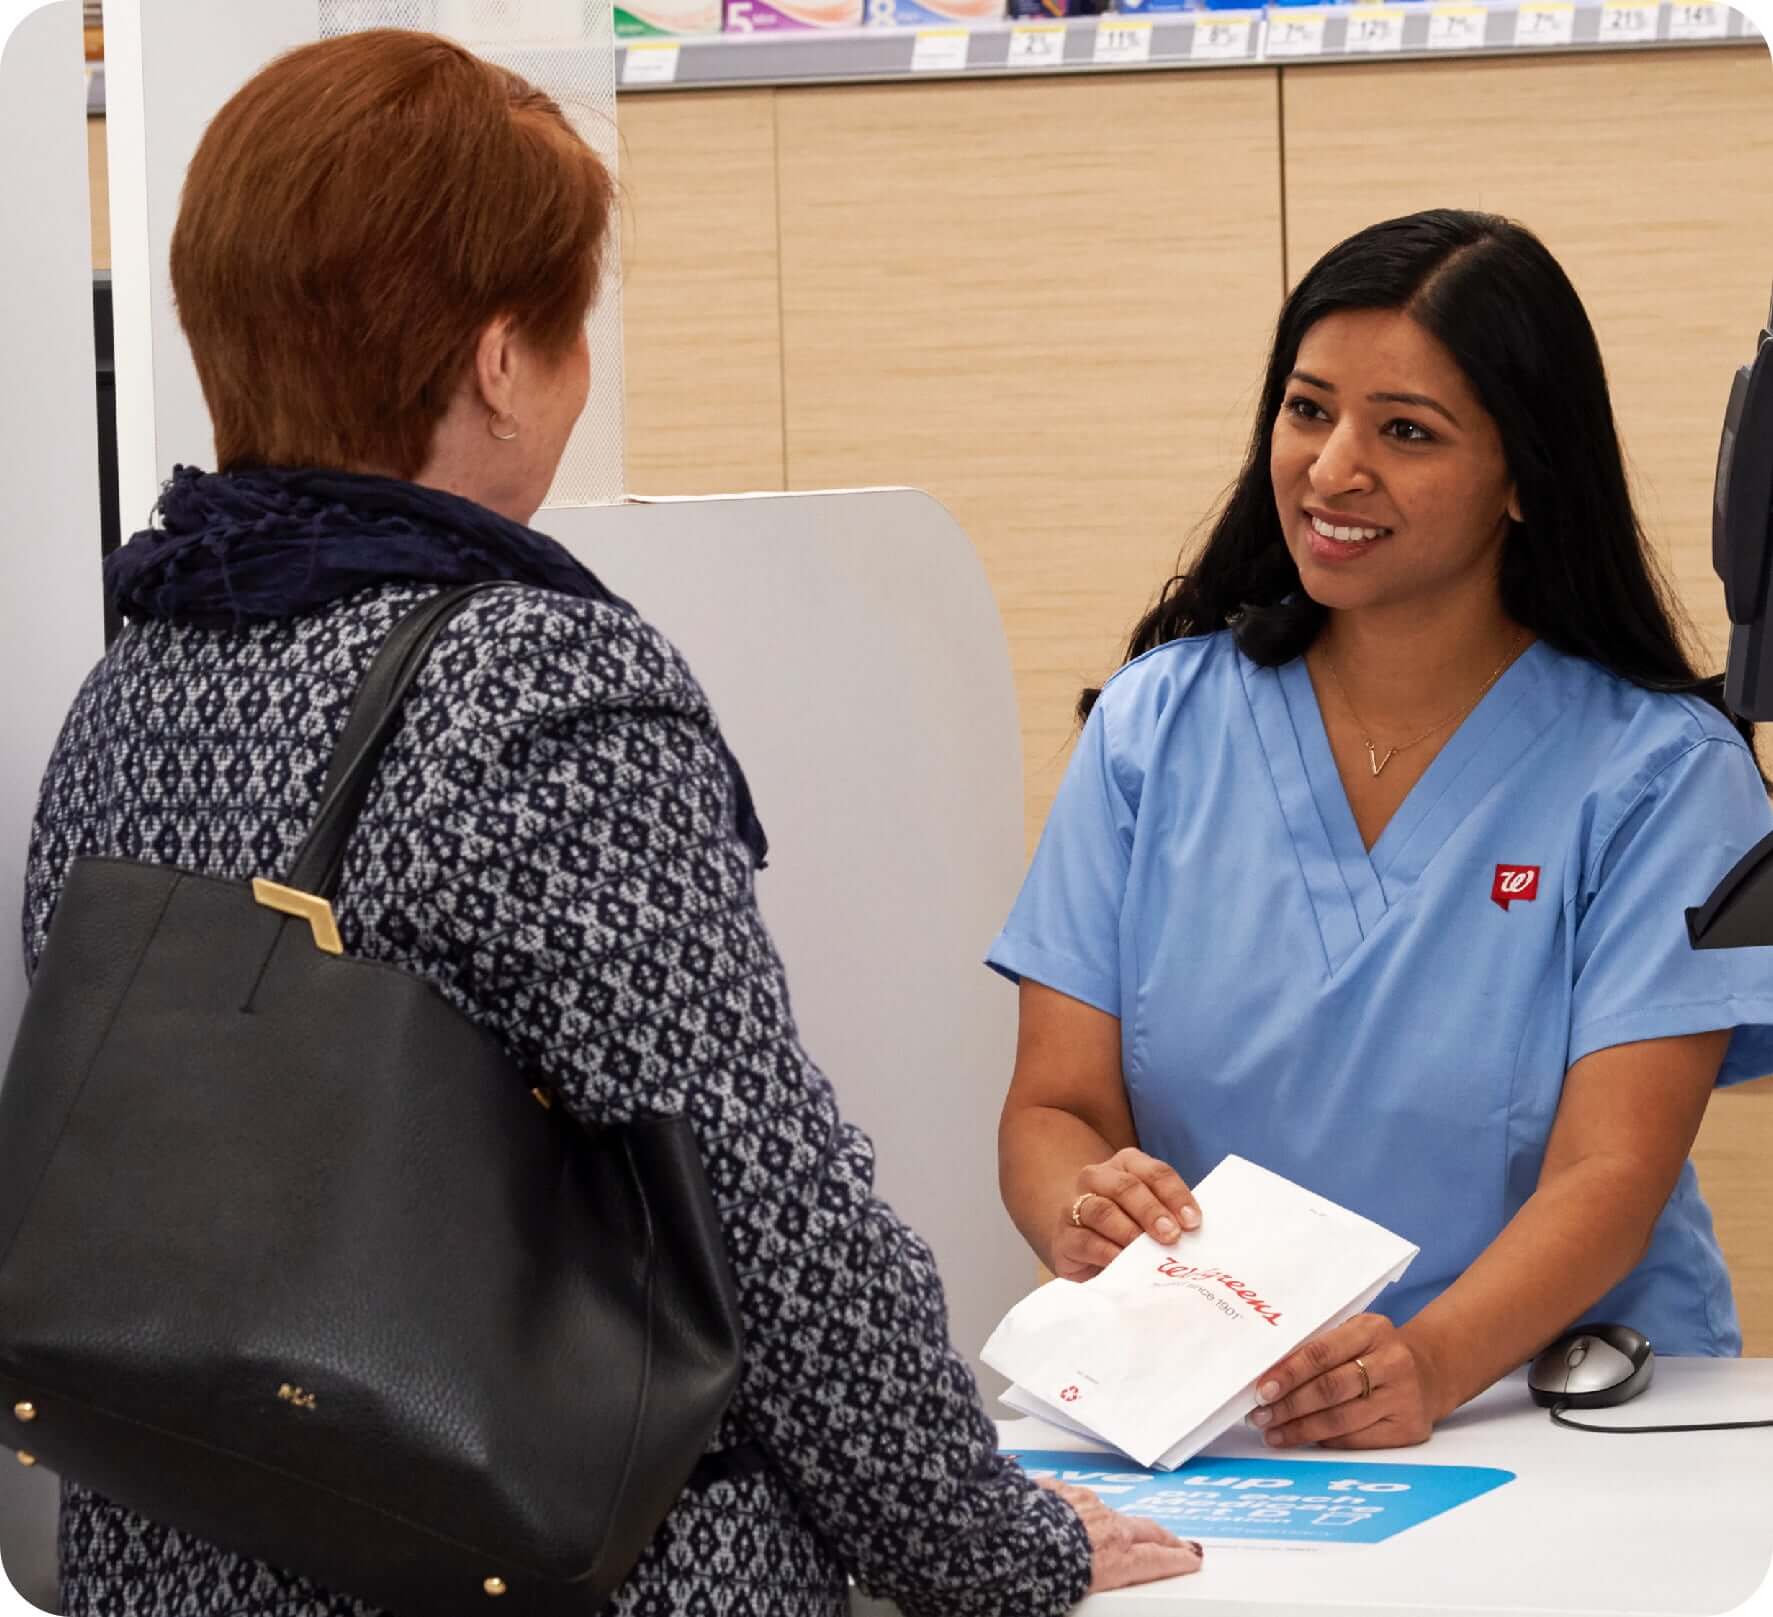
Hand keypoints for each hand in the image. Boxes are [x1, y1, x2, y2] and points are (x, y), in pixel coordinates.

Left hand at [1036, 1478, 1204, 1591]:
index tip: (1190, 1559)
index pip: (1157, 1560)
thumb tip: (1097, 1580)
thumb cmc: (1034, 1574)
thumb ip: (1098, 1581)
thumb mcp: (1077, 1594)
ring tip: (1121, 1534)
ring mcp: (1084, 1504)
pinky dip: (1081, 1510)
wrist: (1004, 1537)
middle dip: (1166, 1538)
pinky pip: (1076, 1501)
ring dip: (1118, 1524)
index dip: (1177, 1560)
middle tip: (1178, 1544)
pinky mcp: (1061, 1490)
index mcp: (1115, 1558)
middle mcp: (1107, 1527)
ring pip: (1111, 1513)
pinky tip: (1073, 1517)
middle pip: (1147, 1531)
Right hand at [1052, 1148, 1199, 1281]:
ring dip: (1128, 1231)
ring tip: (1147, 1251)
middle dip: (1151, 1211)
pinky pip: (1085, 1241)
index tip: (1193, 1222)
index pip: (1154, 1172)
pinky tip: (1123, 1263)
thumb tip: (1195, 1235)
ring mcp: (1076, 1206)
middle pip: (1125, 1187)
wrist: (1084, 1248)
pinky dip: (1106, 1252)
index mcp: (1126, 1165)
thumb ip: (1170, 1218)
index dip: (1175, 1195)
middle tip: (1171, 1235)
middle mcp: (1097, 1178)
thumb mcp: (1151, 1217)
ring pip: (1102, 1210)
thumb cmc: (1129, 1228)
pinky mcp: (1064, 1237)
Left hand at [1246, 1315, 1445, 1449]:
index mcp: (1372, 1330)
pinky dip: (1325, 1441)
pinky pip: (1357, 1439)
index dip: (1288, 1373)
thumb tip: (1269, 1374)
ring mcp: (1403, 1397)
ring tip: (1274, 1433)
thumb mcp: (1354, 1333)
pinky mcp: (1409, 1429)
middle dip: (1288, 1405)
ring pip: (1341, 1420)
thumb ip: (1319, 1346)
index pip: (1321, 1353)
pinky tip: (1305, 1440)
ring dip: (1300, 1429)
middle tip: (1260, 1416)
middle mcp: (1392, 1362)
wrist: (1431, 1371)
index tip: (1261, 1389)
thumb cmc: (1376, 1350)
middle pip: (1329, 1389)